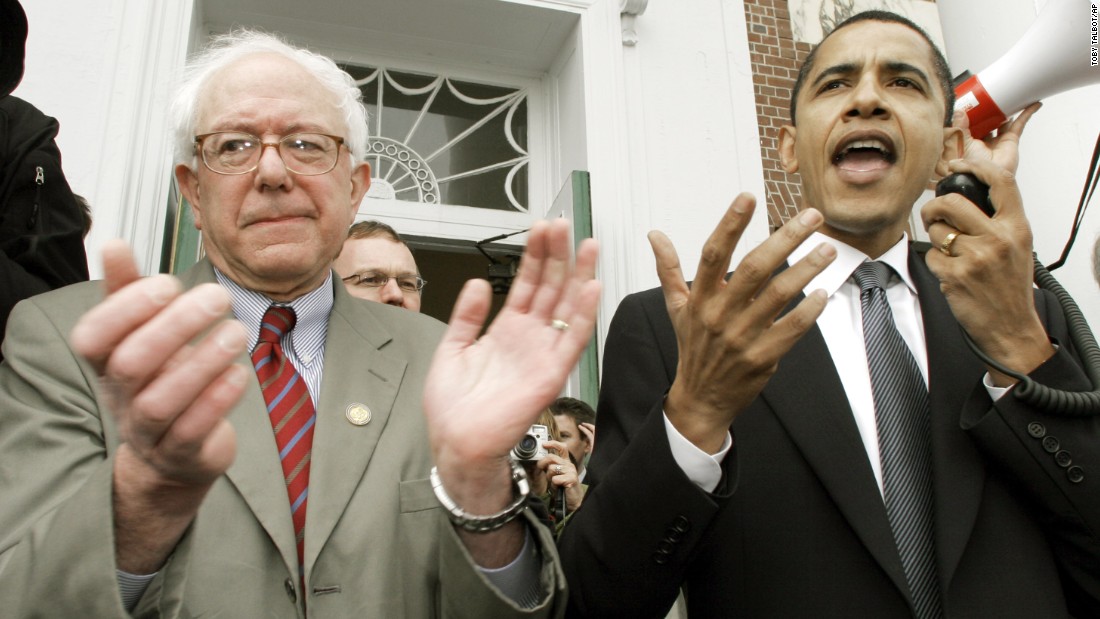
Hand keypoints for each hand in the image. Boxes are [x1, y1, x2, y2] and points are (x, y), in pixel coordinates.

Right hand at [69, 241, 246, 571]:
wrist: (176, 454)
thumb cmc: (161, 379)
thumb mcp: (144, 335)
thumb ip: (129, 292)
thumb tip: (113, 243)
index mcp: (106, 364)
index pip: (93, 338)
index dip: (125, 309)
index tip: (168, 282)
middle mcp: (120, 399)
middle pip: (130, 365)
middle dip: (174, 327)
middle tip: (217, 296)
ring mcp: (149, 431)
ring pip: (161, 402)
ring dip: (201, 363)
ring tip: (237, 331)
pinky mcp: (183, 455)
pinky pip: (193, 431)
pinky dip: (217, 400)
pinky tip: (241, 373)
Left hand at [423, 219, 599, 515]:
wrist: (456, 443)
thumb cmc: (453, 407)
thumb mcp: (453, 349)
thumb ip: (468, 316)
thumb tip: (479, 282)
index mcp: (506, 331)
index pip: (527, 284)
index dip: (535, 255)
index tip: (540, 229)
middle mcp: (528, 338)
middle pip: (551, 288)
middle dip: (558, 255)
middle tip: (564, 225)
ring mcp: (542, 354)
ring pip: (567, 307)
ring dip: (579, 276)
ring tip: (587, 246)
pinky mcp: (550, 374)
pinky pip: (571, 340)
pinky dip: (583, 315)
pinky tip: (591, 288)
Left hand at [538, 440, 584, 511]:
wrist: (572, 499)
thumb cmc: (562, 487)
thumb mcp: (555, 475)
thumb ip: (550, 467)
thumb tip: (540, 462)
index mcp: (565, 462)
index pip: (562, 448)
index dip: (553, 444)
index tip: (544, 444)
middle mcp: (569, 464)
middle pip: (552, 458)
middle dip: (543, 464)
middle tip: (542, 470)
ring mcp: (571, 471)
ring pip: (552, 469)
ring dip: (549, 477)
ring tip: (555, 482)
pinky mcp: (571, 478)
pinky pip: (555, 479)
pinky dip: (554, 484)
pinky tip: (559, 487)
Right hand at [656, 195, 834, 452]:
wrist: (700, 398)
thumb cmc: (693, 347)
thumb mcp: (677, 307)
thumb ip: (669, 269)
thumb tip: (655, 235)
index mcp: (699, 298)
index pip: (712, 253)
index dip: (730, 224)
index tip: (748, 198)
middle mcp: (719, 314)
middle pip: (754, 268)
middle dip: (785, 239)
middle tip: (811, 217)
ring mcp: (741, 337)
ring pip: (779, 295)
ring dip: (807, 269)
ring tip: (827, 248)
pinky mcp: (762, 357)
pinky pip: (791, 329)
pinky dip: (809, 310)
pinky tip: (823, 292)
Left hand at [922, 158, 1053, 384]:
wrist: (1010, 326)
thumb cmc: (1010, 286)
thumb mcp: (1017, 245)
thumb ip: (999, 217)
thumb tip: (972, 188)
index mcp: (1017, 227)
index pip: (1000, 182)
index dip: (975, 167)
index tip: (958, 166)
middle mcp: (998, 239)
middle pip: (953, 202)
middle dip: (935, 207)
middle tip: (933, 215)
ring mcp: (976, 257)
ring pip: (938, 231)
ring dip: (936, 239)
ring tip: (951, 252)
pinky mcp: (955, 275)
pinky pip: (932, 255)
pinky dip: (936, 262)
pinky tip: (951, 272)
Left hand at [953, 102, 1040, 175]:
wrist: (984, 176)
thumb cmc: (970, 164)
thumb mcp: (962, 141)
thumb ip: (960, 126)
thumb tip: (959, 110)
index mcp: (970, 140)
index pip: (972, 123)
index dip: (974, 112)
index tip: (974, 99)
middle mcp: (985, 140)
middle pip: (990, 120)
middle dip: (992, 109)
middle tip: (994, 94)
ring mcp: (999, 140)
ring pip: (1006, 120)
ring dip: (1011, 109)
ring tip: (1014, 95)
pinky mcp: (1011, 140)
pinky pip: (1021, 124)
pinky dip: (1027, 114)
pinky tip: (1034, 104)